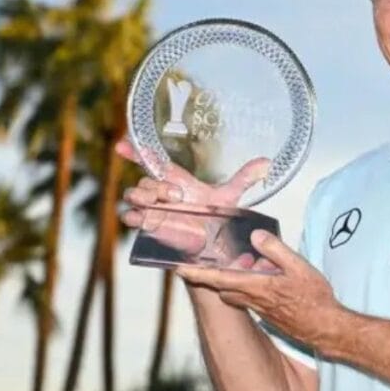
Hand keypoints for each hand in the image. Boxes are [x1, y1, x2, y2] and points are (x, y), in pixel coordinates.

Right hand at [117, 137, 270, 260]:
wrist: (210, 247)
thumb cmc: (215, 219)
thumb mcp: (230, 197)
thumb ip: (245, 178)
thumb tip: (268, 163)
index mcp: (174, 179)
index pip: (149, 160)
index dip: (134, 150)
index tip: (121, 143)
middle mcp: (160, 191)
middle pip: (144, 179)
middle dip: (156, 185)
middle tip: (177, 195)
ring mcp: (152, 208)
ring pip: (134, 194)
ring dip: (145, 197)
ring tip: (163, 205)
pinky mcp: (149, 226)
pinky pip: (131, 217)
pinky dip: (134, 216)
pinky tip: (144, 218)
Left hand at [177, 230, 345, 348]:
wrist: (326, 329)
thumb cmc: (315, 300)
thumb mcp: (300, 268)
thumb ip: (276, 251)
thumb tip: (255, 235)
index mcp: (257, 287)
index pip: (219, 278)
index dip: (197, 273)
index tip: (178, 268)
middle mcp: (253, 300)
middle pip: (223, 286)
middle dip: (213, 274)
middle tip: (208, 258)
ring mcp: (260, 310)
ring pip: (235, 293)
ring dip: (231, 280)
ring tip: (238, 264)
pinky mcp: (268, 315)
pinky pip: (248, 299)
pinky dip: (246, 287)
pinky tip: (262, 278)